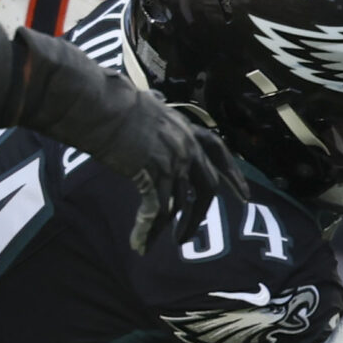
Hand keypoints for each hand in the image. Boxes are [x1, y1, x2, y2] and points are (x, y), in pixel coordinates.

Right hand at [12, 30, 246, 251]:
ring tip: (174, 243)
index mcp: (185, 129)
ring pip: (183, 204)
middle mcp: (185, 146)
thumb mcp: (145, 106)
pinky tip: (139, 242)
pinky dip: (147, 229)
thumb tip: (154, 99)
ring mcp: (171, 162)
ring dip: (179, 227)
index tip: (243, 195)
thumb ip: (156, 115)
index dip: (232, 174)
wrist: (98, 104)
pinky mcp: (152, 175)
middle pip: (206, 186)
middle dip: (202, 213)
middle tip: (194, 232)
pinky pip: (156, 211)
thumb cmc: (112, 102)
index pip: (218, 151)